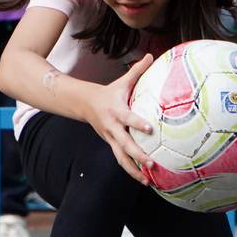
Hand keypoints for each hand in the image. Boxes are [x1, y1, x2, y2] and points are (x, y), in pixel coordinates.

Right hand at [85, 54, 156, 184]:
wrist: (84, 104)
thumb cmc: (108, 92)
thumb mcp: (122, 81)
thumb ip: (138, 70)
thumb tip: (152, 55)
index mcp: (117, 111)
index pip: (129, 118)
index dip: (138, 124)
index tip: (150, 129)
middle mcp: (113, 128)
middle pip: (125, 145)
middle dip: (138, 155)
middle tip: (152, 164)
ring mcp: (111, 139)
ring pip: (121, 158)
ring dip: (134, 171)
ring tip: (148, 181)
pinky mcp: (111, 145)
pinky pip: (121, 160)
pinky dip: (131, 171)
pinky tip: (144, 180)